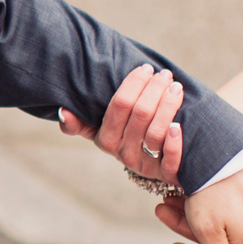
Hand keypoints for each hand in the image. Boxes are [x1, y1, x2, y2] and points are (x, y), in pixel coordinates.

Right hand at [59, 64, 184, 188]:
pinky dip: (175, 140)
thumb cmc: (127, 136)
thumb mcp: (101, 130)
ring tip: (176, 88)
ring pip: (156, 132)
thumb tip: (63, 111)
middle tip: (165, 74)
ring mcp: (146, 165)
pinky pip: (171, 159)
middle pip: (140, 115)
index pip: (120, 106)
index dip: (134, 84)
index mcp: (106, 139)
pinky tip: (179, 123)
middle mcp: (124, 154)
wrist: (154, 164)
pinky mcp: (167, 174)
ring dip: (168, 106)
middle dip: (155, 89)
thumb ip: (80, 122)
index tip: (146, 69)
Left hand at [156, 163, 242, 243]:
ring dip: (189, 209)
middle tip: (160, 209)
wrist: (222, 149)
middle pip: (214, 234)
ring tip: (167, 197)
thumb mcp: (207, 230)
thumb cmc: (211, 192)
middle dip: (183, 224)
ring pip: (217, 214)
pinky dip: (203, 196)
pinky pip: (226, 197)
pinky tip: (185, 188)